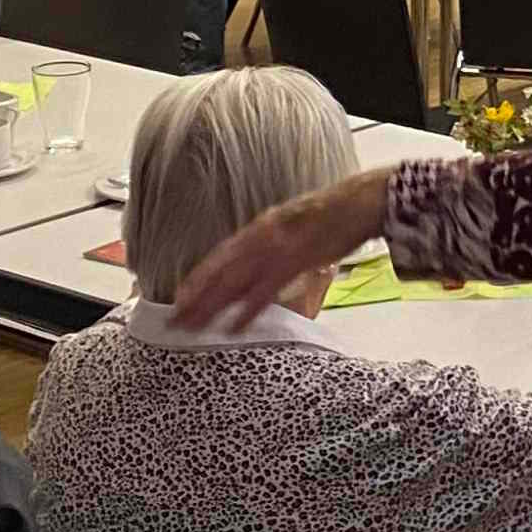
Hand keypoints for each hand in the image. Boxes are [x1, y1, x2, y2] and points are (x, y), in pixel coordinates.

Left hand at [173, 170, 398, 329]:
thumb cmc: (330, 216)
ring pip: (233, 284)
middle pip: (219, 274)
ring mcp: (274, 251)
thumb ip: (272, 242)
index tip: (179, 298)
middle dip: (195, 299)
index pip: (218, 257)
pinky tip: (233, 328)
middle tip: (175, 321)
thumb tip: (259, 263)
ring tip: (193, 327)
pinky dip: (247, 311)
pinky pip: (264, 292)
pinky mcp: (294, 263)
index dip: (197, 279)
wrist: (356, 203)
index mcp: (258, 229)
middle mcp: (259, 238)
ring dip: (210, 307)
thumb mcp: (291, 224)